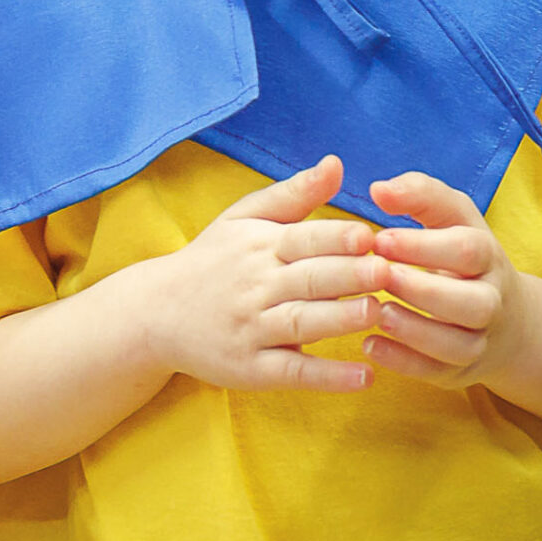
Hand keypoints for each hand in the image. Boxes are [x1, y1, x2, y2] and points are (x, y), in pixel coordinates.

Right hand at [121, 155, 382, 392]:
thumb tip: (336, 163)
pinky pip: (292, 372)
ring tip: (377, 313)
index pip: (301, 239)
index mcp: (258, 247)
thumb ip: (293, 194)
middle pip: (307, 280)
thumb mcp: (242, 220)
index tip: (370, 235)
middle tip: (386, 272)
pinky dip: (328, 377)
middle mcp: (255, 287)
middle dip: (348, 275)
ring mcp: (251, 330)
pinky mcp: (250, 369)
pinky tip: (364, 377)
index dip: (335, 238)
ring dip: (340, 319)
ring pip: (300, 323)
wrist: (155, 313)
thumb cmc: (212, 260)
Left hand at [363, 171, 528, 388]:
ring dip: (414, 330)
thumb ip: (419, 194)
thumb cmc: (460, 254)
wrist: (503, 317)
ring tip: (375, 312)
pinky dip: (403, 362)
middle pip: (472, 302)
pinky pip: (435, 372)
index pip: (467, 250)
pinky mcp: (460, 371)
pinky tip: (368, 343)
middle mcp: (492, 301)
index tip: (380, 239)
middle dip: (423, 290)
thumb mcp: (450, 217)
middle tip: (378, 276)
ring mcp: (479, 340)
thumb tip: (379, 189)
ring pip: (456, 343)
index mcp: (488, 257)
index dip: (424, 246)